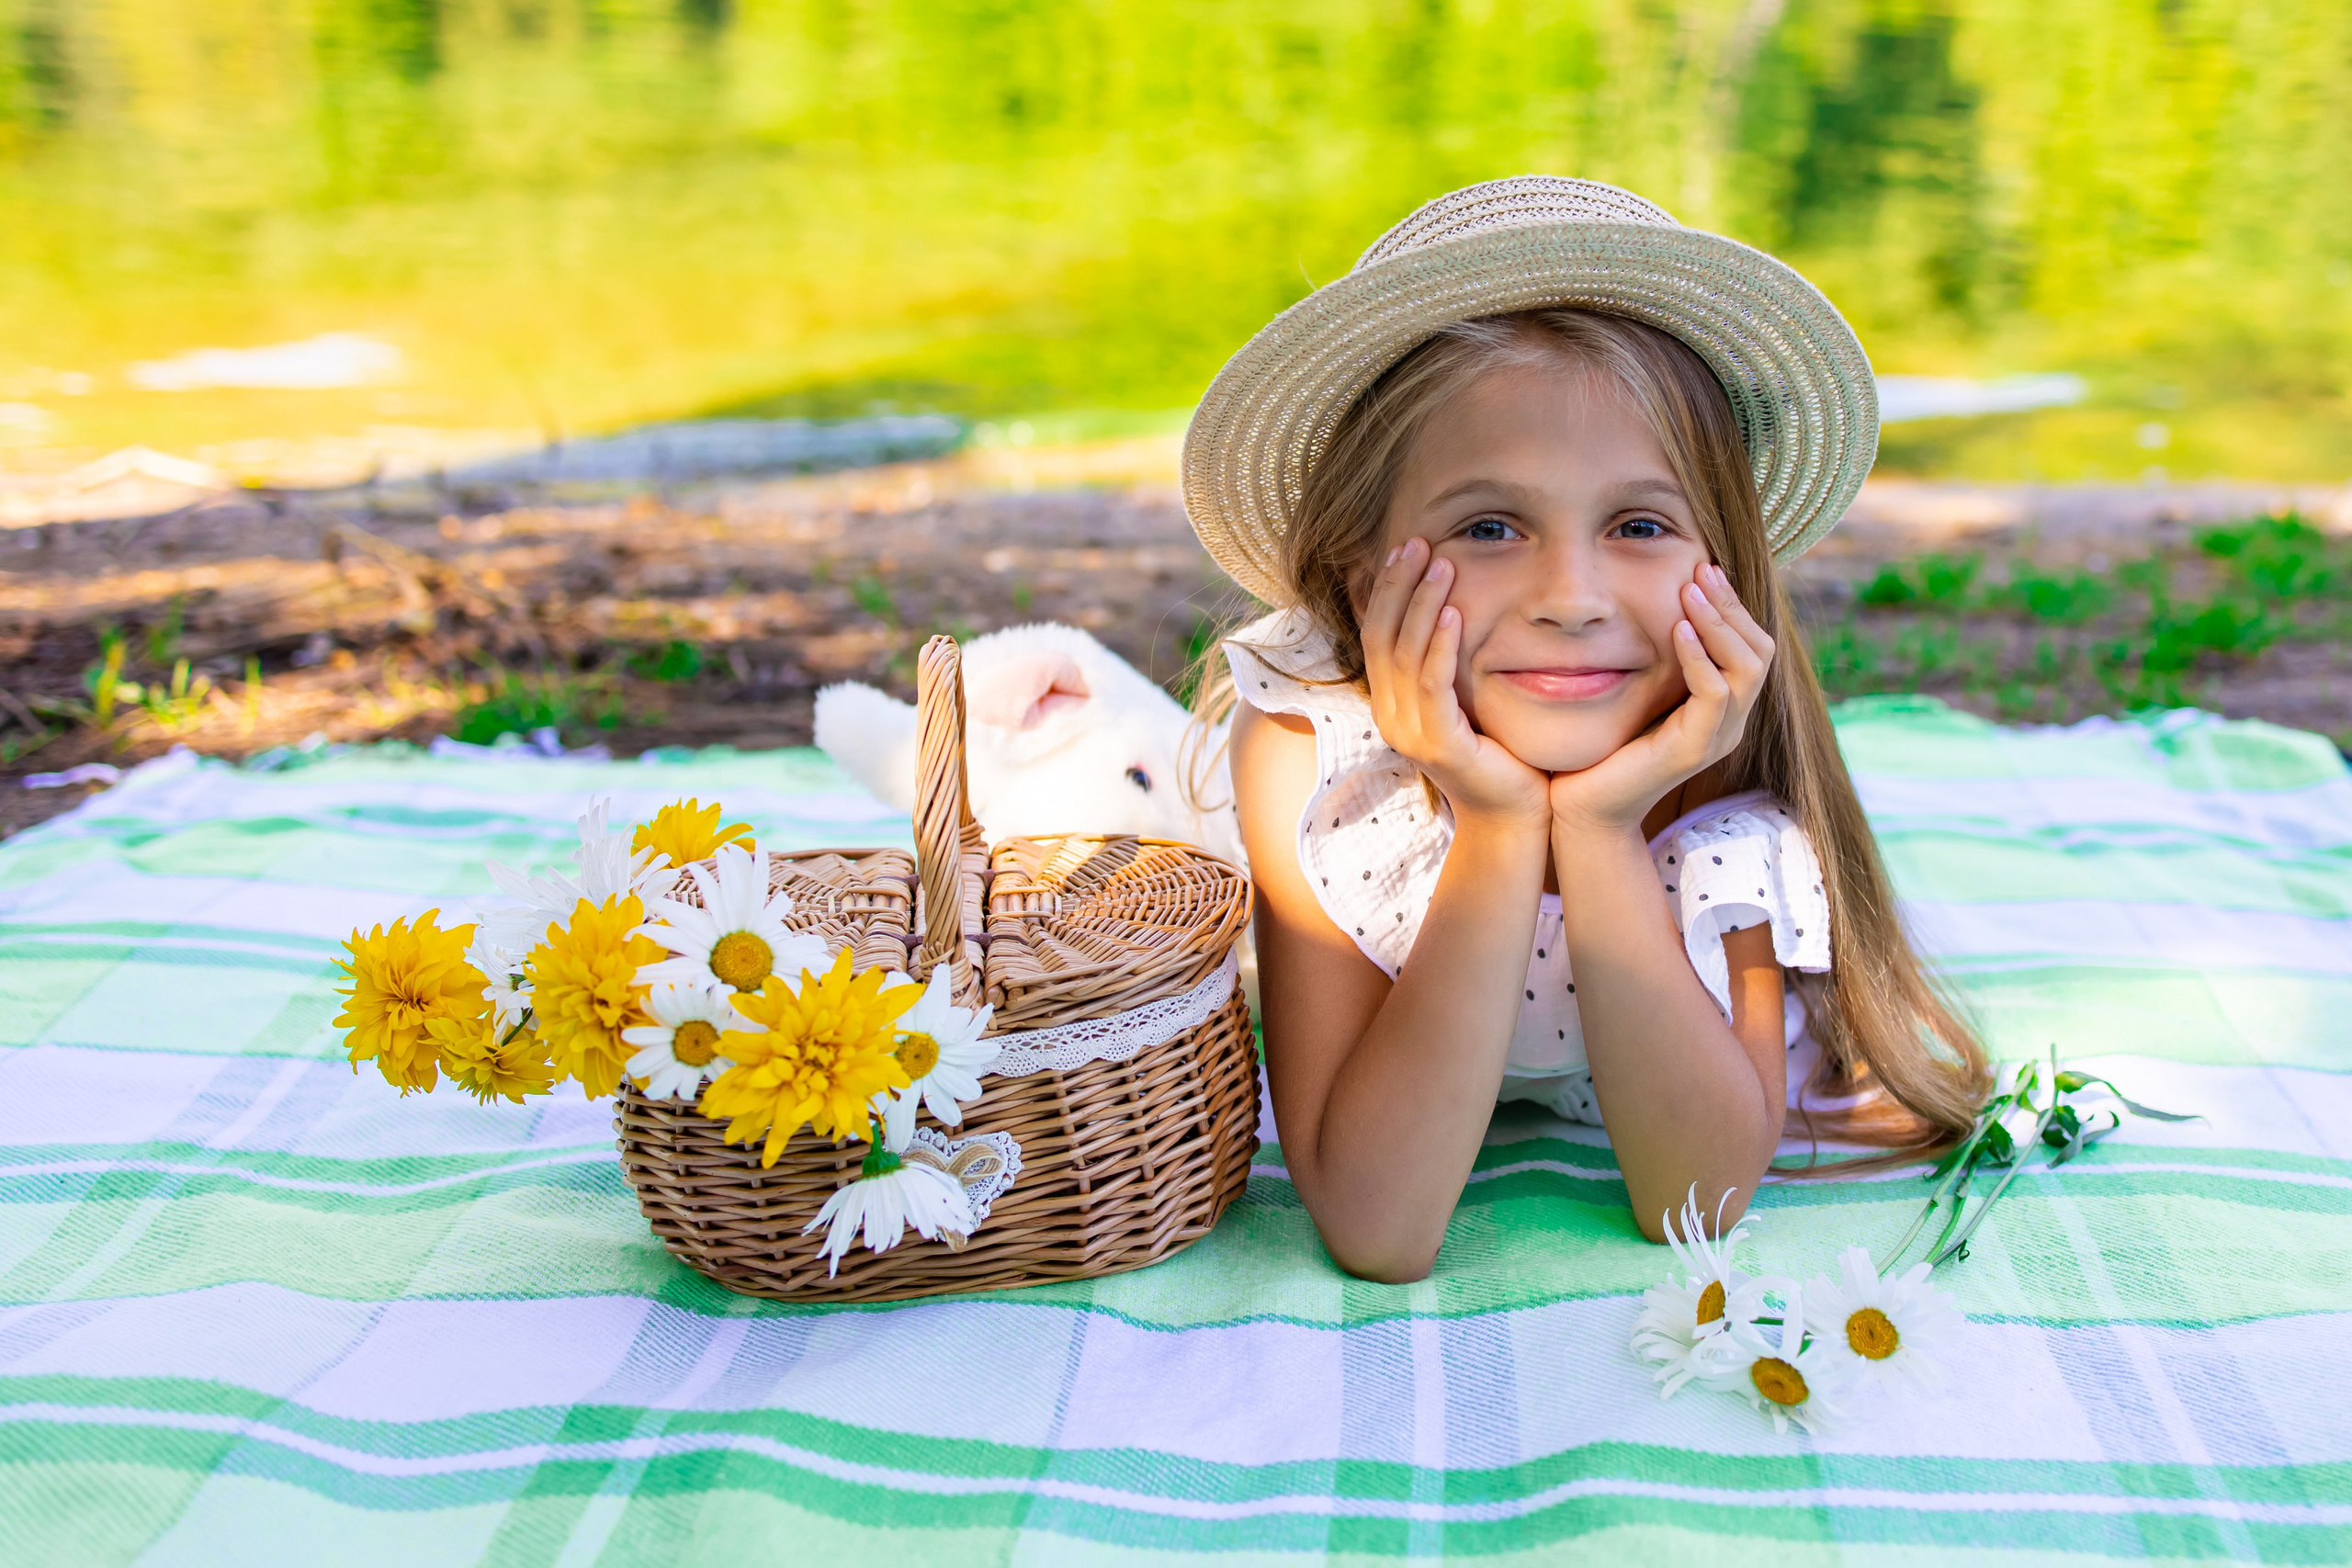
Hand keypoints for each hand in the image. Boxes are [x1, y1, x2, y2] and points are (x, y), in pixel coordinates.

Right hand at [1361, 536, 1549, 830]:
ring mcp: (1410, 733)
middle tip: (1417, 542)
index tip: (1406, 547)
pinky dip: (1440, 647)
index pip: (1376, 634)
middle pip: (1381, 636)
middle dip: (1398, 584)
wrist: (1514, 819)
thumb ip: (1451, 665)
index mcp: (1391, 704)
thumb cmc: (1501, 757)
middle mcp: (1390, 717)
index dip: (1388, 588)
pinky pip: (1432, 686)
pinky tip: (1457, 614)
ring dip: (1423, 603)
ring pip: (1404, 654)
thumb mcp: (1467, 702)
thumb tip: (1458, 608)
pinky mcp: (1439, 746)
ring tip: (1442, 564)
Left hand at [1547, 562, 1774, 837]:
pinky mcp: (1695, 750)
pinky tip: (1677, 631)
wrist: (1582, 807)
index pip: (1750, 646)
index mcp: (1721, 707)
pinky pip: (1715, 694)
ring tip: (1690, 590)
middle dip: (1731, 605)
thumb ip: (1659, 659)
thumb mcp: (1639, 693)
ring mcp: (1717, 737)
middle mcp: (1730, 722)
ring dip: (1719, 623)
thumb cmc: (1603, 748)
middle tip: (1701, 569)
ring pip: (1747, 668)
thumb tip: (1657, 606)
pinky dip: (1700, 658)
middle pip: (1759, 651)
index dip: (1733, 606)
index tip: (1704, 568)